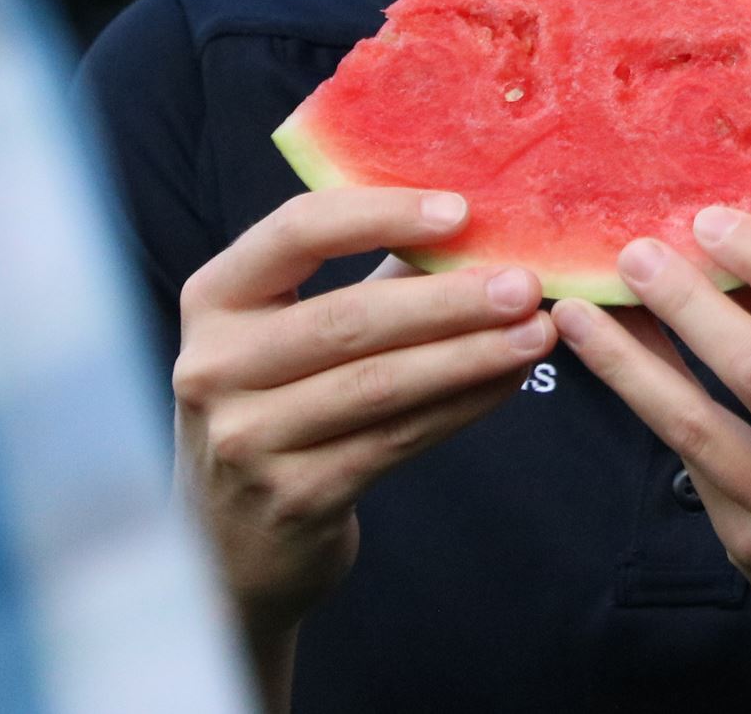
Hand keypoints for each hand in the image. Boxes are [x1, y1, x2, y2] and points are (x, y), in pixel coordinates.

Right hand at [173, 188, 556, 637]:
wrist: (236, 542)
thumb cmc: (284, 403)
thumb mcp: (300, 330)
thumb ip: (378, 276)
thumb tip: (480, 228)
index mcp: (214, 299)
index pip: (296, 231)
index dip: (382, 214)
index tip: (463, 210)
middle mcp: (213, 367)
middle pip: (348, 318)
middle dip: (450, 299)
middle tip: (526, 283)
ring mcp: (246, 439)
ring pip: (379, 384)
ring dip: (470, 354)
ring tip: (537, 332)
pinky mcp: (292, 497)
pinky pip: (396, 439)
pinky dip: (462, 405)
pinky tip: (509, 381)